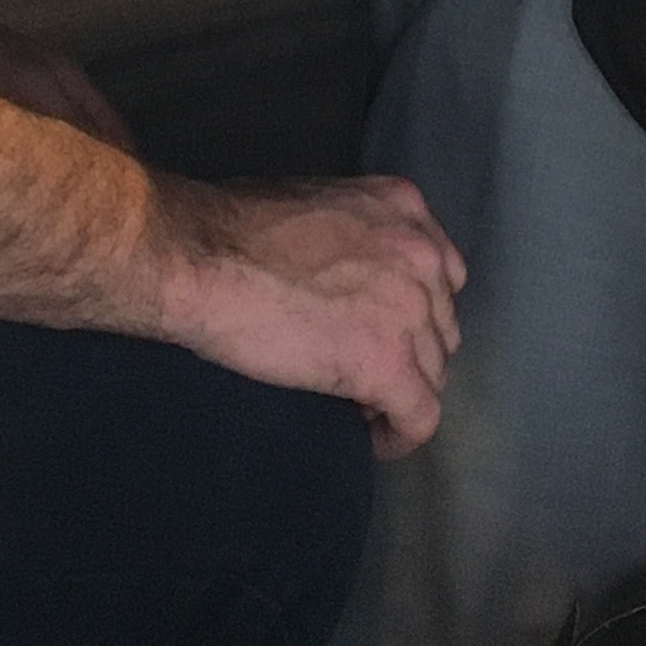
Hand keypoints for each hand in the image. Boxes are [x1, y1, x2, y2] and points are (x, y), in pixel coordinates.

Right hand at [149, 175, 466, 458]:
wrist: (204, 259)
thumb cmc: (235, 228)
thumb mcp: (318, 203)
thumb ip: (354, 234)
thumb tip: (348, 274)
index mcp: (403, 208)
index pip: (441, 273)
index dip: (413, 310)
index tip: (381, 329)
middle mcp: (421, 255)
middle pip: (440, 324)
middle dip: (411, 350)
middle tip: (365, 368)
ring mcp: (409, 310)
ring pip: (434, 372)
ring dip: (402, 390)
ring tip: (360, 403)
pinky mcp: (387, 363)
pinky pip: (420, 418)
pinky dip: (401, 436)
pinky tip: (374, 441)